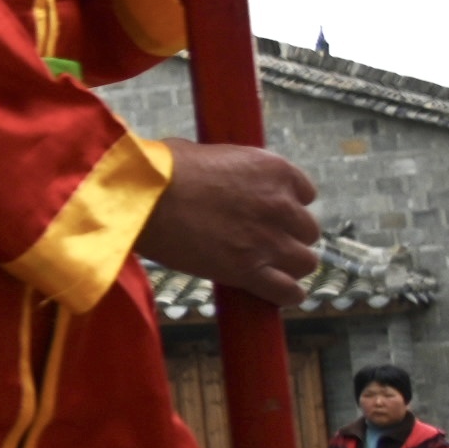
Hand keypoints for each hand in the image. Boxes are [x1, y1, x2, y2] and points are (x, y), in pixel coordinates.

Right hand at [136, 141, 318, 308]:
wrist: (141, 201)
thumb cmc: (161, 171)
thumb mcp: (202, 153)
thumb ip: (226, 169)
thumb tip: (215, 177)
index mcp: (273, 171)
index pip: (305, 193)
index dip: (285, 203)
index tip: (267, 211)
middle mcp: (280, 205)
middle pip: (307, 230)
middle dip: (287, 235)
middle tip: (261, 239)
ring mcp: (268, 241)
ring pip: (305, 262)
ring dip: (288, 264)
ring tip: (267, 266)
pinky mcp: (249, 271)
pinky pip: (288, 291)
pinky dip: (285, 294)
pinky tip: (275, 292)